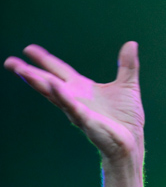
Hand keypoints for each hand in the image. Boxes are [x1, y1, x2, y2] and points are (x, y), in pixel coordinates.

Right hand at [4, 42, 143, 164]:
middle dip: (29, 73)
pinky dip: (62, 96)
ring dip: (38, 82)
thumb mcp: (128, 86)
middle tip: (10, 63)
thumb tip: (131, 44)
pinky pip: (71, 107)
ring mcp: (78, 110)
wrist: (132, 142)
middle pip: (47, 82)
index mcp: (82, 88)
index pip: (59, 70)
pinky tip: (52, 84)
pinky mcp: (86, 121)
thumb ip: (126, 65)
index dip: (45, 60)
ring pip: (53, 94)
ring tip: (22, 71)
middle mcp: (75, 98)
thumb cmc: (127, 119)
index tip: (28, 49)